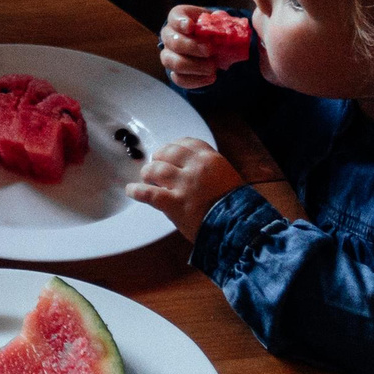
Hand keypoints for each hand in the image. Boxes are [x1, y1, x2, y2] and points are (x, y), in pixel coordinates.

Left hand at [128, 137, 245, 239]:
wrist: (241, 230)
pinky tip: (131, 191)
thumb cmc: (237, 209)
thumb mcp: (228, 180)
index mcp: (211, 160)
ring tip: (146, 178)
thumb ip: (209, 171)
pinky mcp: (175, 204)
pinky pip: (149, 194)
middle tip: (155, 165)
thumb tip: (190, 169)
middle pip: (168, 152)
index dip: (174, 147)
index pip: (187, 143)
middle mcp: (196, 168)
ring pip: (156, 170)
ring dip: (148, 173)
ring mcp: (184, 186)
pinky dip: (137, 191)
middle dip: (159, 158)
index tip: (169, 152)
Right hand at [157, 5, 219, 89]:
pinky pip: (179, 79)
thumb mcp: (219, 21)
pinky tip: (211, 77)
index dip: (180, 22)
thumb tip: (224, 23)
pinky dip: (196, 80)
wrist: (211, 45)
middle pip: (172, 42)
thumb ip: (221, 21)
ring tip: (212, 68)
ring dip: (192, 66)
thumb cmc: (212, 29)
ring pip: (171, 62)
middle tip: (209, 50)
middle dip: (191, 47)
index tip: (191, 26)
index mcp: (179, 18)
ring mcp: (169, 55)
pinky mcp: (175, 72)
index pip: (175, 17)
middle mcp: (169, 36)